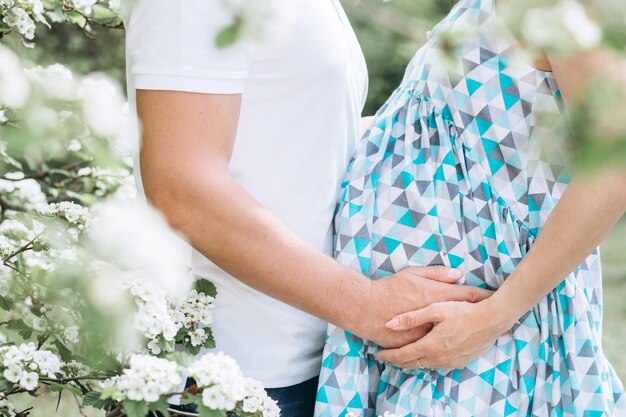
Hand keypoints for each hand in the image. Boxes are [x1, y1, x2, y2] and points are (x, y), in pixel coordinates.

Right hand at [357, 266, 493, 348]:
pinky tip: (451, 349)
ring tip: (477, 338)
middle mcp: (436, 319)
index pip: (469, 296)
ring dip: (465, 338)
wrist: (368, 308)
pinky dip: (445, 348)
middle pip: (465, 320)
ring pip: (453, 337)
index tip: (498, 298)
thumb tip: (459, 275)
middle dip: (481, 321)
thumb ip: (438, 274)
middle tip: (495, 323)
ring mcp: (427, 334)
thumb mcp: (414, 274)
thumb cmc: (390, 288)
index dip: (485, 297)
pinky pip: (435, 349)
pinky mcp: (417, 346)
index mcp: (438, 298)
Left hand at [375, 299, 515, 368]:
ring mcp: (451, 362)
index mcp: (431, 346)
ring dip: (413, 361)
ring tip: (402, 356)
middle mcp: (440, 358)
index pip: (403, 356)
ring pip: (426, 366)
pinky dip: (427, 361)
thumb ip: (411, 318)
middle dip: (398, 361)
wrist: (492, 320)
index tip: (378, 354)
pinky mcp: (461, 361)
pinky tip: (425, 354)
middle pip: (413, 364)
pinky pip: (438, 364)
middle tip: (387, 358)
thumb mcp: (435, 309)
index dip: (389, 356)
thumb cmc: (463, 311)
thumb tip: (389, 324)